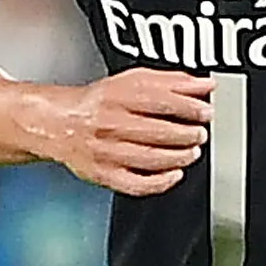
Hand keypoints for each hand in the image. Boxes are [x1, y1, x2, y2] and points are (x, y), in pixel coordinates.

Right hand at [43, 68, 212, 195]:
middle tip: (200, 133)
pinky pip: (137, 184)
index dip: (189, 107)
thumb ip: (172, 81)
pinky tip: (174, 173)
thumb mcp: (133, 81)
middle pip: (159, 132)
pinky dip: (161, 182)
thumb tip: (205, 85)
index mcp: (118, 96)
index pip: (162, 101)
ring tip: (192, 151)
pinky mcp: (105, 175)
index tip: (205, 111)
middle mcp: (111, 124)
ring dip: (180, 157)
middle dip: (188, 134)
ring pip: (152, 159)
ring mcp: (107, 152)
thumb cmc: (99, 103)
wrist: (60, 124)